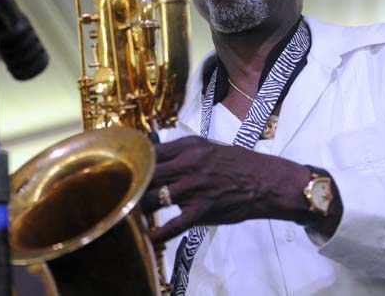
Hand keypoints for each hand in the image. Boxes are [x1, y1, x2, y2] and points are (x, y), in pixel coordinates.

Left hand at [140, 136, 310, 243]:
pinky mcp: (202, 210)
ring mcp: (194, 189)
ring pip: (154, 199)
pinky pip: (173, 225)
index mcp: (189, 147)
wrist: (265, 181)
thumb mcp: (209, 147)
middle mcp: (188, 165)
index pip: (151, 152)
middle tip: (119, 191)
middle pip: (147, 175)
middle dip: (130, 183)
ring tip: (129, 212)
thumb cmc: (238, 163)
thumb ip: (182, 151)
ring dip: (139, 207)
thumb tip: (157, 155)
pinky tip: (148, 237)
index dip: (133, 161)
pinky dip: (158, 233)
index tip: (123, 168)